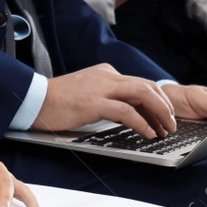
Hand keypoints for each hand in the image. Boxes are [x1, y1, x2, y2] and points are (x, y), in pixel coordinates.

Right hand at [33, 64, 176, 137]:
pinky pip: (126, 111)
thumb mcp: (89, 94)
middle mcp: (108, 76)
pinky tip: (148, 133)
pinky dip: (141, 122)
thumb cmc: (59, 102)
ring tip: (165, 129)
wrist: (35, 100)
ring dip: (159, 113)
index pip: (141, 84)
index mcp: (107, 73)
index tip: (163, 118)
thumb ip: (108, 97)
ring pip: (142, 94)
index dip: (157, 102)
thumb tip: (129, 112)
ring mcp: (101, 87)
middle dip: (164, 106)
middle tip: (171, 124)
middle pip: (147, 86)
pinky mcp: (94, 102)